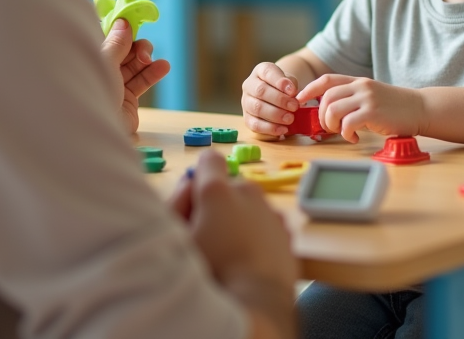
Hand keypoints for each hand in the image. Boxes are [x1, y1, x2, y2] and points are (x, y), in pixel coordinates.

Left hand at [100, 18, 170, 135]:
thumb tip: (124, 22)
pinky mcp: (128, 100)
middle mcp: (101, 69)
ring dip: (148, 60)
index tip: (134, 19)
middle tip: (143, 55)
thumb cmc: (92, 94)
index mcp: (90, 57)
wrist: (93, 132)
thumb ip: (116, 43)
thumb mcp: (104, 62)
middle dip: (137, 47)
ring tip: (157, 64)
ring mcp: (115, 85)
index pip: (106, 37)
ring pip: (135, 65)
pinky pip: (142, 81)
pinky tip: (164, 66)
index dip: (120, 28)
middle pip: (124, 49)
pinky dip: (154, 73)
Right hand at [169, 152, 296, 335]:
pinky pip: (267, 224)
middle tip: (209, 236)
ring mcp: (271, 210)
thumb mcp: (178, 237)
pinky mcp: (286, 230)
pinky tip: (249, 259)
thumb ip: (176, 203)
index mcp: (218, 191)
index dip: (201, 176)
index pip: (209, 160)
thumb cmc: (210, 273)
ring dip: (241, 220)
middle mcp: (248, 193)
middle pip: (230, 187)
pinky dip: (259, 235)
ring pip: (250, 206)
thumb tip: (187, 186)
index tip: (196, 198)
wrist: (254, 303)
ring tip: (231, 253)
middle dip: (220, 204)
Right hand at [241, 62, 299, 137]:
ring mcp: (246, 101)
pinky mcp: (247, 118)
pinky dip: (270, 128)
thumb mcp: (289, 81)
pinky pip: (255, 124)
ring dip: (275, 115)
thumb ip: (291, 85)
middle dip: (280, 100)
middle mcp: (249, 85)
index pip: (267, 72)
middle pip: (260, 91)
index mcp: (260, 71)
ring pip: (257, 108)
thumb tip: (292, 95)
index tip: (293, 91)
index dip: (279, 81)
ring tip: (290, 119)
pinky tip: (283, 130)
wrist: (276, 97)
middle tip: (294, 107)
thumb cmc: (284, 88)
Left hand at [295, 74, 424, 142]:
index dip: (309, 89)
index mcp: (358, 81)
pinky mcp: (373, 113)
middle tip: (330, 127)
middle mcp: (361, 87)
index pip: (327, 80)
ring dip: (331, 125)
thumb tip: (328, 112)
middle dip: (321, 115)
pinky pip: (347, 124)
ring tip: (342, 132)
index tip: (299, 99)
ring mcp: (367, 99)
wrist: (420, 109)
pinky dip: (346, 134)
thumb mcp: (371, 96)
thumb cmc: (395, 108)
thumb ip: (352, 99)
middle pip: (326, 97)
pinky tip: (354, 137)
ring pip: (333, 110)